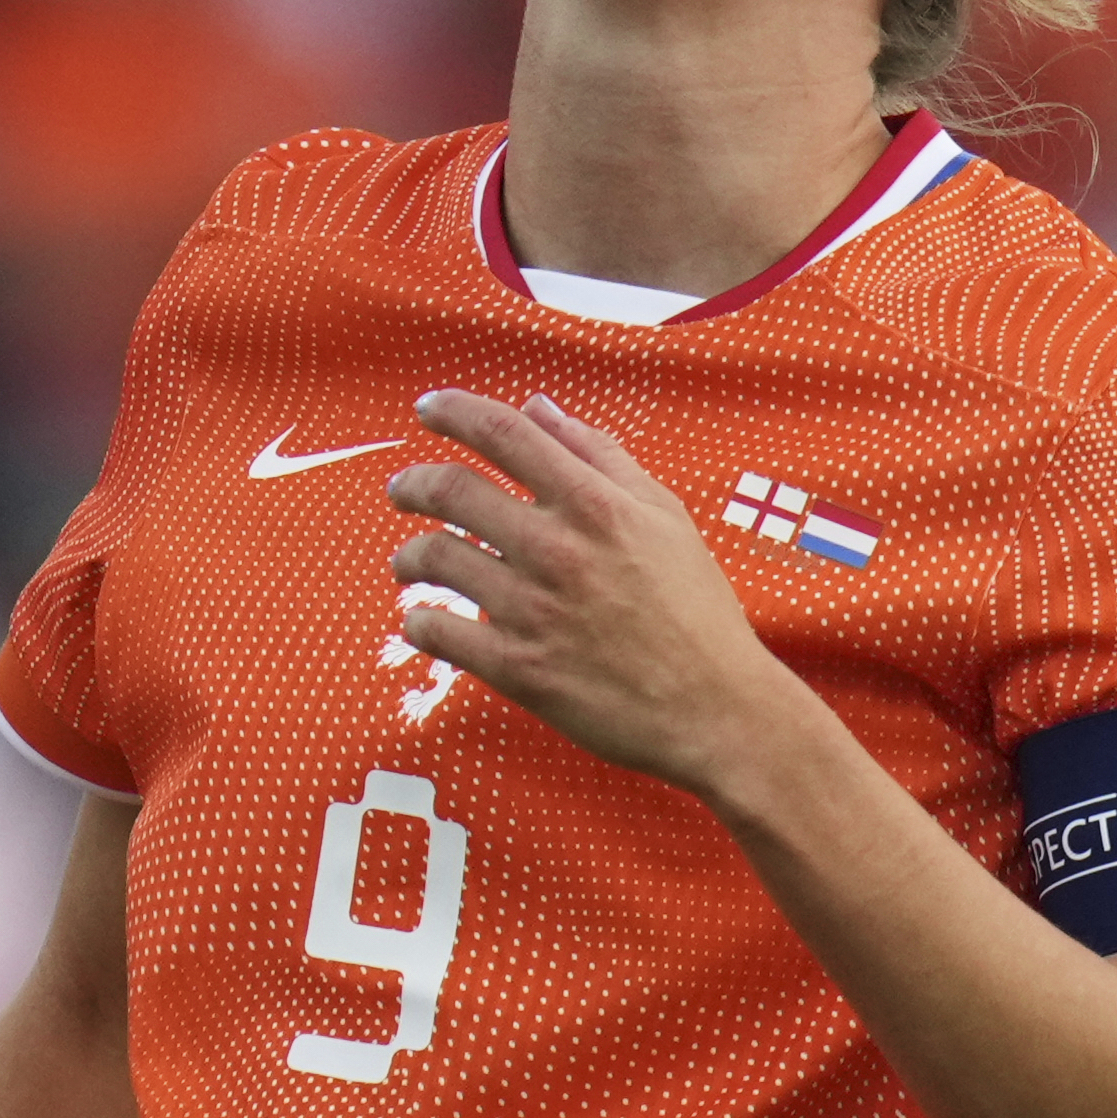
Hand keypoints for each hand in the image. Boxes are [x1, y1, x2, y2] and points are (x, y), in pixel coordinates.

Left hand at [387, 390, 810, 796]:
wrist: (715, 708)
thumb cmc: (696, 611)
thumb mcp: (664, 515)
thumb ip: (599, 454)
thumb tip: (539, 409)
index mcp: (594, 503)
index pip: (503, 433)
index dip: (454, 411)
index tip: (429, 409)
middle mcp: (557, 548)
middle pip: (451, 490)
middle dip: (412, 485)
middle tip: (401, 491)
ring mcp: (533, 609)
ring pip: (435, 559)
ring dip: (409, 556)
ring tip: (408, 562)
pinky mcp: (518, 668)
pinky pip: (440, 633)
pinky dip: (419, 623)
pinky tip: (422, 622)